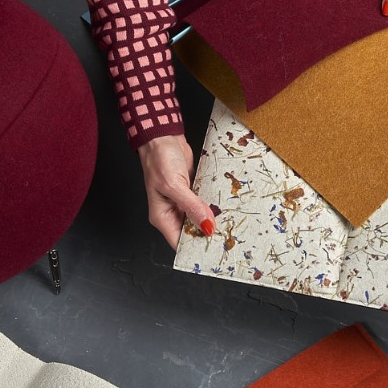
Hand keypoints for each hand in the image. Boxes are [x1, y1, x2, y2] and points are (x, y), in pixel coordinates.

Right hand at [137, 133, 215, 248]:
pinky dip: (213, 205)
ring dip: (212, 219)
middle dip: (207, 233)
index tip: (213, 250)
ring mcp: (182, 202)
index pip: (179, 242)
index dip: (195, 247)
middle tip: (226, 237)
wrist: (163, 138)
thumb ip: (192, 207)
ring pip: (200, 218)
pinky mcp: (191, 192)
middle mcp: (172, 212)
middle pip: (191, 231)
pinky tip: (224, 207)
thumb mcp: (174, 185)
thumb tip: (206, 225)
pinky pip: (204, 203)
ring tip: (228, 224)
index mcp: (162, 216)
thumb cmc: (159, 160)